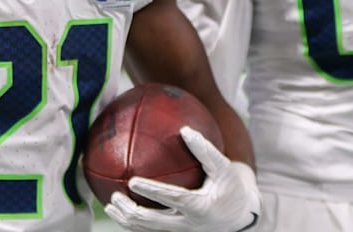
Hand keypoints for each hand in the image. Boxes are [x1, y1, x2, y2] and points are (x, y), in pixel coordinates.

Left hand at [103, 126, 260, 231]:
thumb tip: (184, 129)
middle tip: (115, 196)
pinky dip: (133, 225)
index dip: (152, 191)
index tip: (132, 181)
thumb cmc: (230, 188)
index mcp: (202, 208)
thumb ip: (205, 150)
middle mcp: (190, 225)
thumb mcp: (225, 168)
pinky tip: (119, 212)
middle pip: (154, 223)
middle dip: (131, 212)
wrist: (241, 218)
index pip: (174, 199)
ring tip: (111, 206)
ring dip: (127, 221)